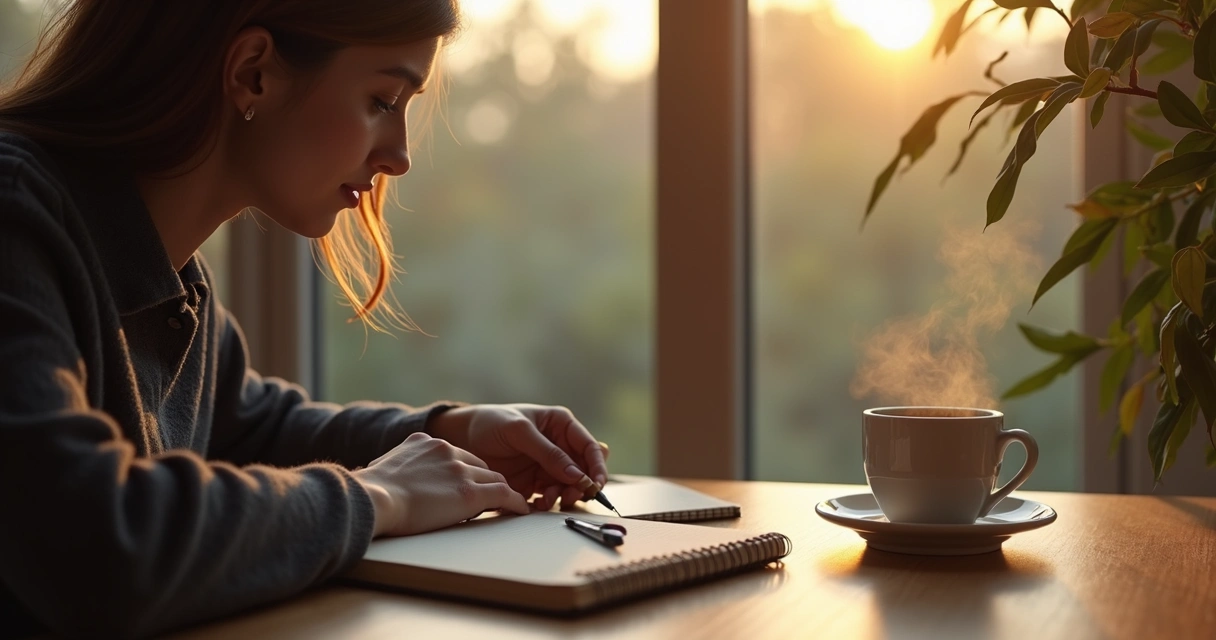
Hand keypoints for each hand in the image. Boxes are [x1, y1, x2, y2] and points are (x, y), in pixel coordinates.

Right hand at [352, 432, 528, 536]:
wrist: (373, 498)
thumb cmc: (369, 492)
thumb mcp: (378, 468)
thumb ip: (388, 468)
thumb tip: (371, 473)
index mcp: (425, 442)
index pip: (457, 456)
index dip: (465, 473)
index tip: (467, 485)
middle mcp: (446, 450)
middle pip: (479, 465)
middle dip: (485, 481)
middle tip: (494, 498)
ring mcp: (460, 470)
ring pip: (494, 478)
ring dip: (502, 493)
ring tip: (512, 506)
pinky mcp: (469, 493)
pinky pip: (504, 494)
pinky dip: (516, 502)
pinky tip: (522, 511)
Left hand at [426, 403, 609, 511]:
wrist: (462, 438)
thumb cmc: (491, 423)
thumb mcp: (519, 432)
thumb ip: (548, 452)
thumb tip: (576, 474)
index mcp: (561, 425)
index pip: (589, 446)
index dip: (597, 465)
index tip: (596, 483)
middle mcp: (559, 446)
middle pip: (583, 470)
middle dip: (580, 485)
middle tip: (570, 496)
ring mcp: (547, 465)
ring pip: (568, 486)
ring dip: (563, 496)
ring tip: (547, 500)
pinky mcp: (534, 482)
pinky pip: (550, 496)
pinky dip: (547, 503)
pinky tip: (537, 504)